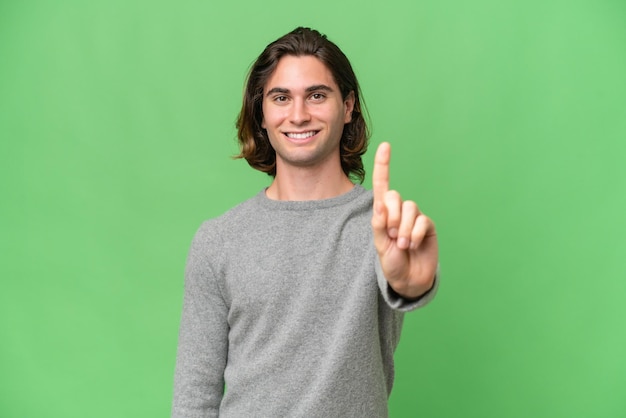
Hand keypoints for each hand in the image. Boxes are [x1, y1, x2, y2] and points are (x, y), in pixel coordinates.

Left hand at [371, 142, 438, 298]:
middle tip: (391, 235)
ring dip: (404, 228)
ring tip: (402, 245)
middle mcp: (398, 212)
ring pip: (410, 207)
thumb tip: (380, 204)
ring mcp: (414, 218)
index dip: (384, 165)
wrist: (408, 280)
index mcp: (383, 214)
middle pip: (395, 196)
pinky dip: (416, 233)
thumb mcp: (379, 245)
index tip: (386, 146)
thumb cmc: (391, 263)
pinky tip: (413, 245)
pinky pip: (422, 220)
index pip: (382, 186)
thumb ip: (378, 225)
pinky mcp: (428, 226)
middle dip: (391, 215)